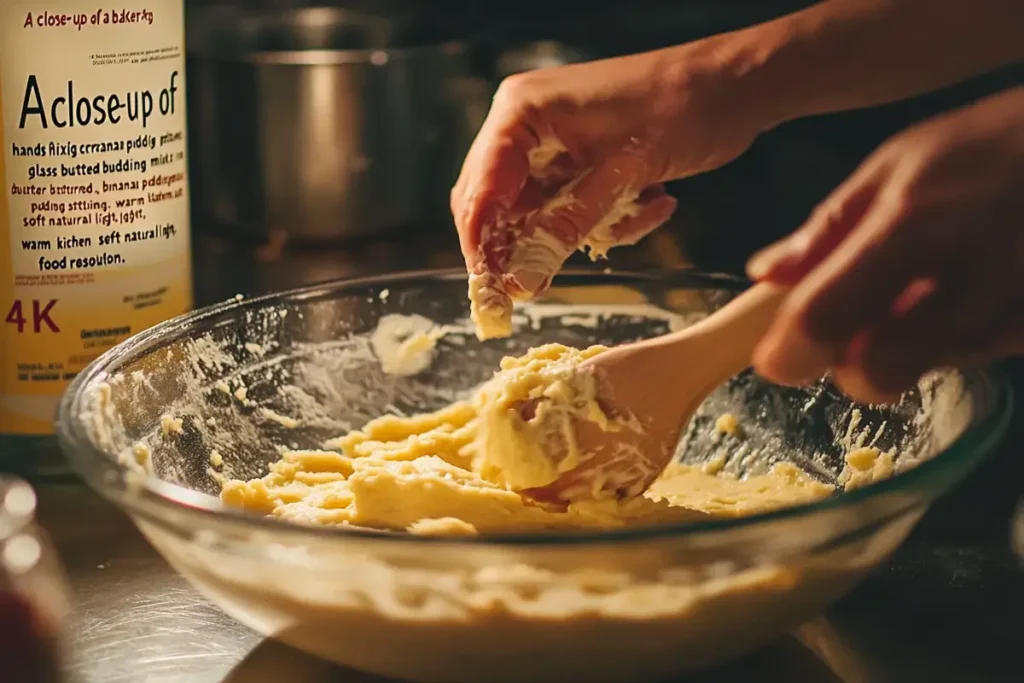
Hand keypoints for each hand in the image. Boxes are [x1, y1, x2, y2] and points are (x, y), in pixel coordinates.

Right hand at [451, 42, 765, 331]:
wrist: (734, 89)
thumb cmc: (679, 110)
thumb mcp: (622, 174)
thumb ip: (566, 228)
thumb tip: (521, 283)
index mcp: (522, 114)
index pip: (480, 190)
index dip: (481, 246)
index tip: (491, 293)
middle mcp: (526, 126)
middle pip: (498, 205)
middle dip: (528, 245)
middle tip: (539, 288)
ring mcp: (552, 144)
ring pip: (540, 213)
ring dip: (582, 230)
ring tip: (630, 218)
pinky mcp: (579, 161)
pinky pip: (572, 209)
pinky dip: (608, 220)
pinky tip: (652, 204)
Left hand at [748, 87, 1023, 402]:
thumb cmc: (992, 146)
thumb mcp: (900, 163)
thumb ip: (828, 227)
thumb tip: (764, 275)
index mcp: (909, 226)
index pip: (825, 317)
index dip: (788, 353)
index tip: (776, 358)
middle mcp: (964, 276)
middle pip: (880, 372)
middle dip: (852, 368)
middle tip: (852, 335)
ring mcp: (1011, 309)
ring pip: (929, 369)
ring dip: (909, 348)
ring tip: (925, 295)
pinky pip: (979, 354)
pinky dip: (956, 339)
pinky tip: (966, 296)